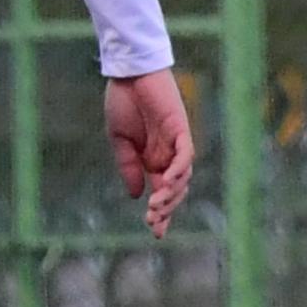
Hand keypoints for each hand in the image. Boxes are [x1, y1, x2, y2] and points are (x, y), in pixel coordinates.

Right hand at [107, 69, 192, 238]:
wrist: (129, 74)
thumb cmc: (124, 102)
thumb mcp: (120, 140)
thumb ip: (129, 167)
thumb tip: (135, 196)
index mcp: (153, 159)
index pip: (161, 191)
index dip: (161, 213)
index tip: (155, 232)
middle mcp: (168, 155)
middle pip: (175, 190)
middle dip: (165, 209)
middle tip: (152, 223)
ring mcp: (176, 143)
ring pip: (182, 177)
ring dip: (170, 193)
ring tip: (155, 205)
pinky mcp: (180, 129)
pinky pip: (186, 155)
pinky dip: (180, 169)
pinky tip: (167, 181)